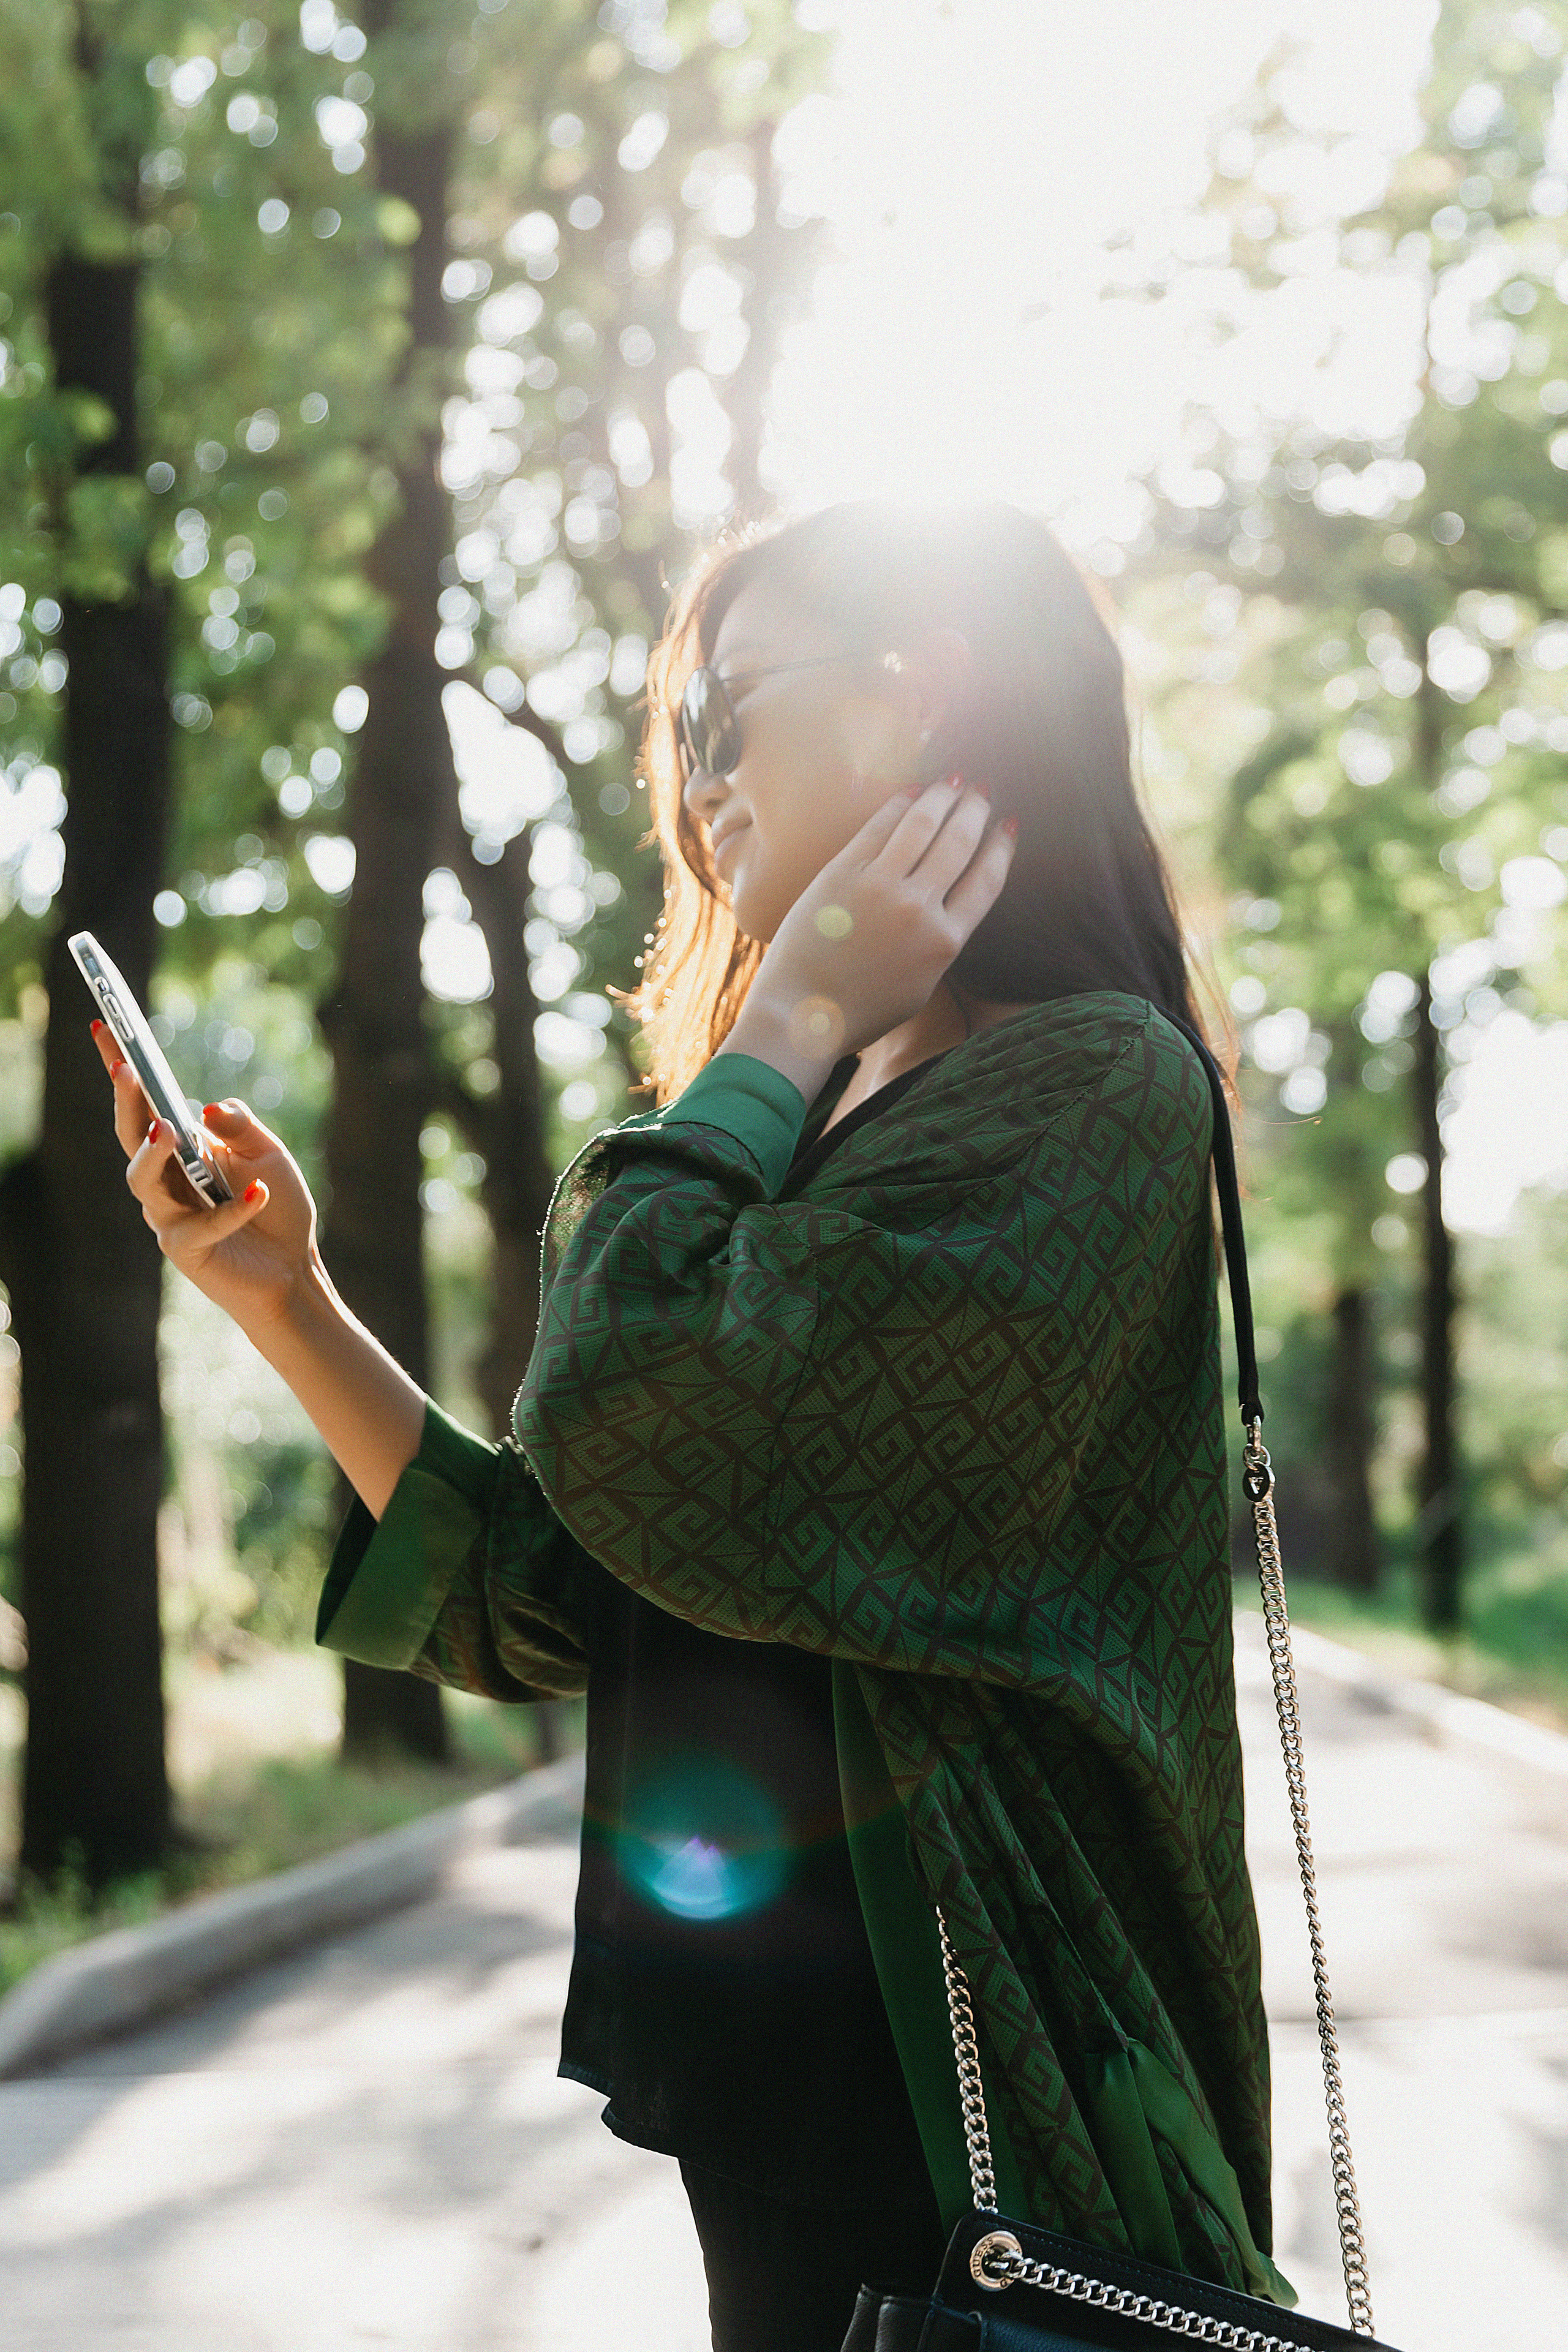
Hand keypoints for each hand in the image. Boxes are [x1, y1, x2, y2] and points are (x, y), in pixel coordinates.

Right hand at [91, 1020, 320, 1334]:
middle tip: (127, 1070)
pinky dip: (234, 1209)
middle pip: (131, 1137)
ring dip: (154, 1154)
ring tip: (167, 1129)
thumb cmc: (279, 1210)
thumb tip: (205, 1108)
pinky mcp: (186, 1250)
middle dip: (126, 1103)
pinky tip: (260, 1194)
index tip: (105, 1027)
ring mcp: (170, 1216)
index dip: (122, 1071)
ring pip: (144, 1183)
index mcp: (183, 1151)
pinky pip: (202, 1224)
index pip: (144, 1105)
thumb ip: (239, 1125)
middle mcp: (167, 1181)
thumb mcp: (268, 1153)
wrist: (294, 1270)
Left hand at [725, 780, 1014, 1088]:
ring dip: (943, 796)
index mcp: (944, 942)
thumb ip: (939, 946)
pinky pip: (878, 828)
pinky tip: (912, 792)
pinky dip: (900, 805)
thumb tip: (947, 909)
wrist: (803, 1014)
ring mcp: (880, 887)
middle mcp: (919, 909)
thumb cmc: (860, 1011)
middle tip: (983, 790)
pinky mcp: (843, 873)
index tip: (1009, 824)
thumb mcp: (919, 986)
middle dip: (975, 811)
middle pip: (958, 844)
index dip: (1002, 847)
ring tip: (954, 780)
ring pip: (922, 826)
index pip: (986, 881)